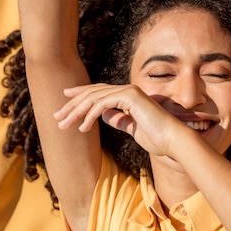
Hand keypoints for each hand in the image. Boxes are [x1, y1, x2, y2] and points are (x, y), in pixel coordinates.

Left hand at [54, 83, 187, 157]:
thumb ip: (119, 119)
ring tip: (64, 125)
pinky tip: (82, 127)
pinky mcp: (130, 97)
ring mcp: (129, 91)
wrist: (173, 140)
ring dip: (76, 112)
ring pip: (95, 98)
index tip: (64, 100)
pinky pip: (103, 104)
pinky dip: (90, 115)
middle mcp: (128, 90)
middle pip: (93, 93)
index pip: (99, 92)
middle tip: (57, 117)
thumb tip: (103, 115)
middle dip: (73, 105)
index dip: (81, 95)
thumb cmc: (157, 138)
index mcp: (128, 96)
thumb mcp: (132, 128)